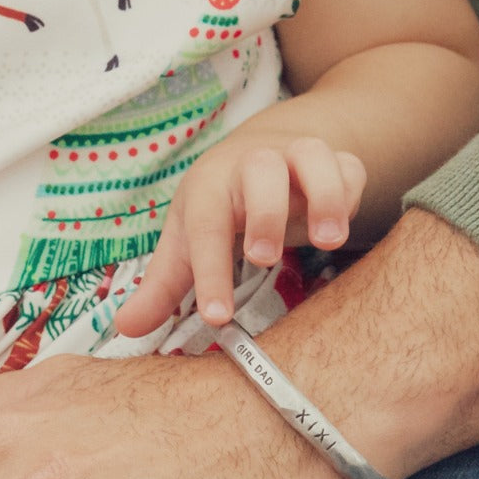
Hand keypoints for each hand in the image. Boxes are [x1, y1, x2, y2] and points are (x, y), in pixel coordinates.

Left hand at [114, 136, 365, 337]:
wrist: (261, 150)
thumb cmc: (220, 207)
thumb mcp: (188, 240)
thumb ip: (162, 287)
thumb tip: (126, 327)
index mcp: (210, 185)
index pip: (205, 224)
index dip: (210, 272)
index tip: (216, 317)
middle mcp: (253, 164)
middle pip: (259, 171)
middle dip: (264, 212)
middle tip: (263, 259)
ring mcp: (297, 157)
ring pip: (313, 156)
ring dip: (323, 195)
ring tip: (328, 241)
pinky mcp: (335, 161)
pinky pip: (350, 167)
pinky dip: (351, 193)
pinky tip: (344, 228)